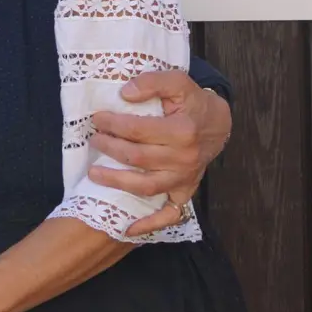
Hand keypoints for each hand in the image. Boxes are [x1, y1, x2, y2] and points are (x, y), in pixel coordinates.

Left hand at [87, 70, 231, 235]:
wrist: (218, 124)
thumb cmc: (193, 102)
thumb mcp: (178, 81)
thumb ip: (152, 82)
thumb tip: (125, 93)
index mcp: (182, 131)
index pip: (138, 130)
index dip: (113, 124)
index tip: (97, 118)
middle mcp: (183, 158)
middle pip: (137, 158)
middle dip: (110, 148)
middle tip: (94, 140)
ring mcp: (184, 178)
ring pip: (145, 187)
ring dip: (116, 182)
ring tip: (94, 173)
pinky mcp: (185, 191)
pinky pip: (169, 214)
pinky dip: (149, 224)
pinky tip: (128, 229)